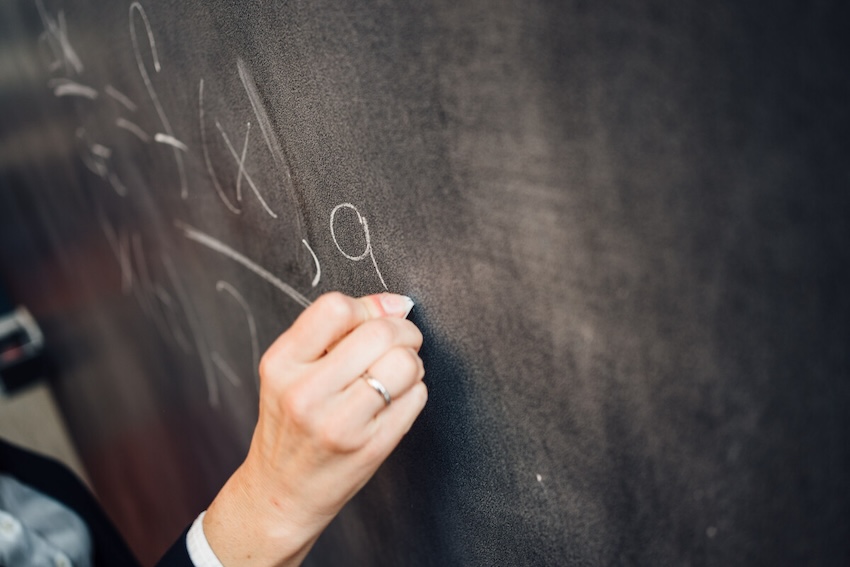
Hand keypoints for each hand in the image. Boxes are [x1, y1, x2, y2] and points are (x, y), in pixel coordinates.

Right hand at [202, 292, 426, 565]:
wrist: (280, 493)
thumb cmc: (290, 424)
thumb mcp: (291, 371)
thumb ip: (334, 332)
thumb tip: (393, 303)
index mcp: (281, 364)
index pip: (336, 309)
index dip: (370, 307)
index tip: (381, 316)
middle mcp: (305, 394)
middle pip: (380, 334)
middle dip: (403, 331)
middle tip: (402, 341)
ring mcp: (339, 425)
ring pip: (405, 364)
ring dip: (412, 362)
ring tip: (398, 372)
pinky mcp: (371, 448)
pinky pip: (416, 397)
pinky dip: (415, 391)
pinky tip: (395, 400)